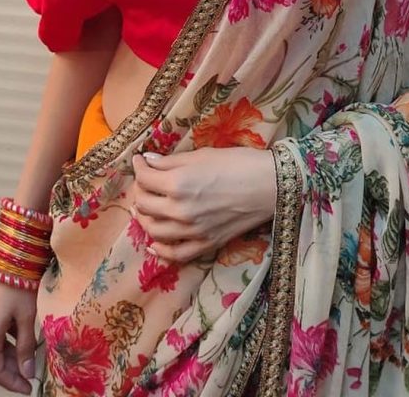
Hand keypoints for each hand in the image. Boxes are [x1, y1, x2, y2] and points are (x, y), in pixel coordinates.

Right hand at [0, 279, 37, 393]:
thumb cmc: (21, 286)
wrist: (14, 259)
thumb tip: (27, 372)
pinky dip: (11, 344)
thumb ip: (26, 346)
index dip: (11, 382)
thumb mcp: (27, 318)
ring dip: (13, 358)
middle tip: (32, 377)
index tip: (27, 388)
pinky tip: (26, 344)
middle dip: (14, 371)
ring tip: (32, 362)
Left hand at [130, 146, 276, 262]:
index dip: (138, 166)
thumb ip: (171, 161)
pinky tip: (154, 243)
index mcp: (178, 183)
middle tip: (144, 180)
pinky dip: (160, 250)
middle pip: (144, 204)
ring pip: (153, 230)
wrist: (270, 185)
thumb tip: (149, 161)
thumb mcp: (201, 155)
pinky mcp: (206, 244)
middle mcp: (180, 210)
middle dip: (139, 190)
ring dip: (144, 218)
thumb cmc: (238, 163)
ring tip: (143, 207)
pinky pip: (175, 254)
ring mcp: (192, 231)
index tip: (140, 160)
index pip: (145, 178)